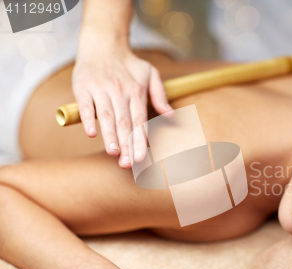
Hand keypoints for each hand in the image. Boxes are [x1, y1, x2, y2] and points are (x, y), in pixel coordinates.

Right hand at [72, 44, 172, 168]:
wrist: (103, 43)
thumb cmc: (129, 64)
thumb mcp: (150, 74)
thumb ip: (160, 95)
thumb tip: (171, 115)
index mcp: (136, 91)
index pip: (140, 120)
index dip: (140, 140)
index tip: (142, 158)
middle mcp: (119, 91)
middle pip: (124, 122)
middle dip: (126, 144)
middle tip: (127, 164)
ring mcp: (101, 89)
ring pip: (107, 116)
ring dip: (109, 135)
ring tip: (113, 153)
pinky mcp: (83, 87)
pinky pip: (86, 105)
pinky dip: (88, 118)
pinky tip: (90, 133)